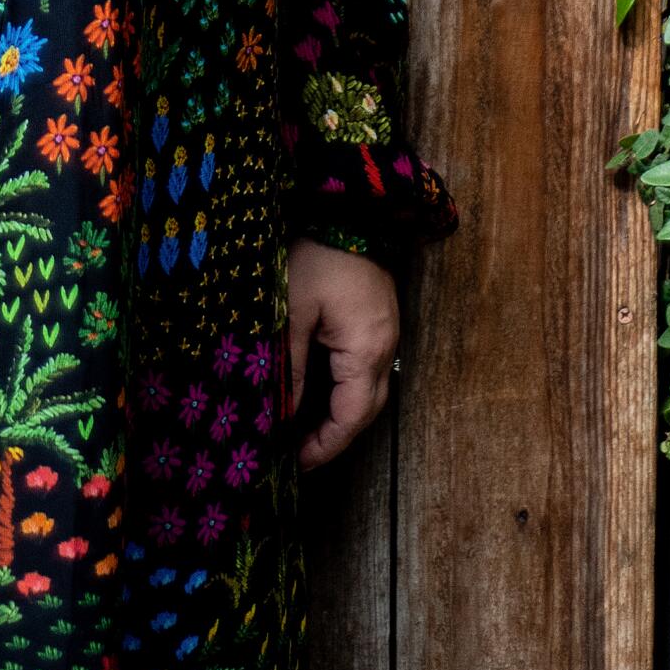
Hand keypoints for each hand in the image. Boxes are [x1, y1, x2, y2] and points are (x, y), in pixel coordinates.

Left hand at [285, 236, 400, 472]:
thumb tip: (283, 415)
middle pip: (365, 411)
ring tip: (302, 429)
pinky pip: (366, 369)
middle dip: (333, 437)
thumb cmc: (316, 254)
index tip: (295, 462)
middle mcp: (385, 348)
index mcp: (366, 349)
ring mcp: (386, 333)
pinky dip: (345, 390)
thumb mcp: (293, 312)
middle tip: (296, 453)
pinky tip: (318, 392)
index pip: (351, 417)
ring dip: (339, 414)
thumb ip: (291, 368)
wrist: (347, 207)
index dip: (325, 446)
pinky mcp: (379, 321)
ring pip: (368, 392)